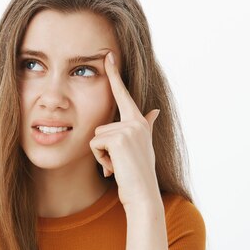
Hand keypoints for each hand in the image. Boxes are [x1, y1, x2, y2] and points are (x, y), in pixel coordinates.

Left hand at [89, 51, 160, 208]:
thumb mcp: (144, 146)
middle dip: (102, 148)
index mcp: (138, 122)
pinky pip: (94, 145)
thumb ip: (146, 126)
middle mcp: (136, 122)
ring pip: (95, 136)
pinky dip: (100, 160)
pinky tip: (114, 168)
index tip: (108, 54)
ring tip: (118, 165)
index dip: (115, 74)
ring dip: (100, 155)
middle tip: (119, 162)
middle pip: (99, 126)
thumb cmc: (139, 173)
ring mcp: (128, 130)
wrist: (142, 194)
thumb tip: (155, 110)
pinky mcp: (119, 139)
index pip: (123, 94)